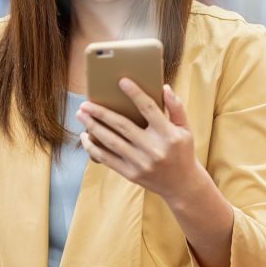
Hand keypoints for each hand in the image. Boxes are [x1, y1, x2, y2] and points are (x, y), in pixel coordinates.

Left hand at [76, 79, 200, 203]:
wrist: (182, 185)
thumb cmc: (182, 152)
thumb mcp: (185, 129)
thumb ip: (176, 108)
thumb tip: (163, 87)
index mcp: (168, 134)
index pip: (149, 108)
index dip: (135, 93)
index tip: (121, 81)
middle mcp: (153, 148)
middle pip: (122, 125)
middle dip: (101, 113)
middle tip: (85, 103)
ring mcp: (141, 163)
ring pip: (111, 141)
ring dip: (92, 126)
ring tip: (80, 114)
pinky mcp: (130, 174)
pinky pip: (107, 158)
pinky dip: (93, 147)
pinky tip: (84, 136)